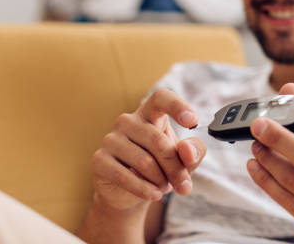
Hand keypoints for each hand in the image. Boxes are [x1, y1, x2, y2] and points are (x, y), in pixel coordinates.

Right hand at [91, 88, 206, 210]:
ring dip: (160, 180)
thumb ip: (193, 152)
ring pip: (144, 162)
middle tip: (184, 185)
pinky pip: (124, 176)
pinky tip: (153, 194)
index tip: (192, 121)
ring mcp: (111, 139)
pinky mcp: (100, 159)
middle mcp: (128, 121)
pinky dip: (144, 189)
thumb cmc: (161, 168)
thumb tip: (187, 151)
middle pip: (158, 141)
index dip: (177, 106)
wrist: (131, 193)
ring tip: (163, 186)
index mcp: (150, 113)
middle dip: (175, 168)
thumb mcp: (184, 160)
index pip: (161, 98)